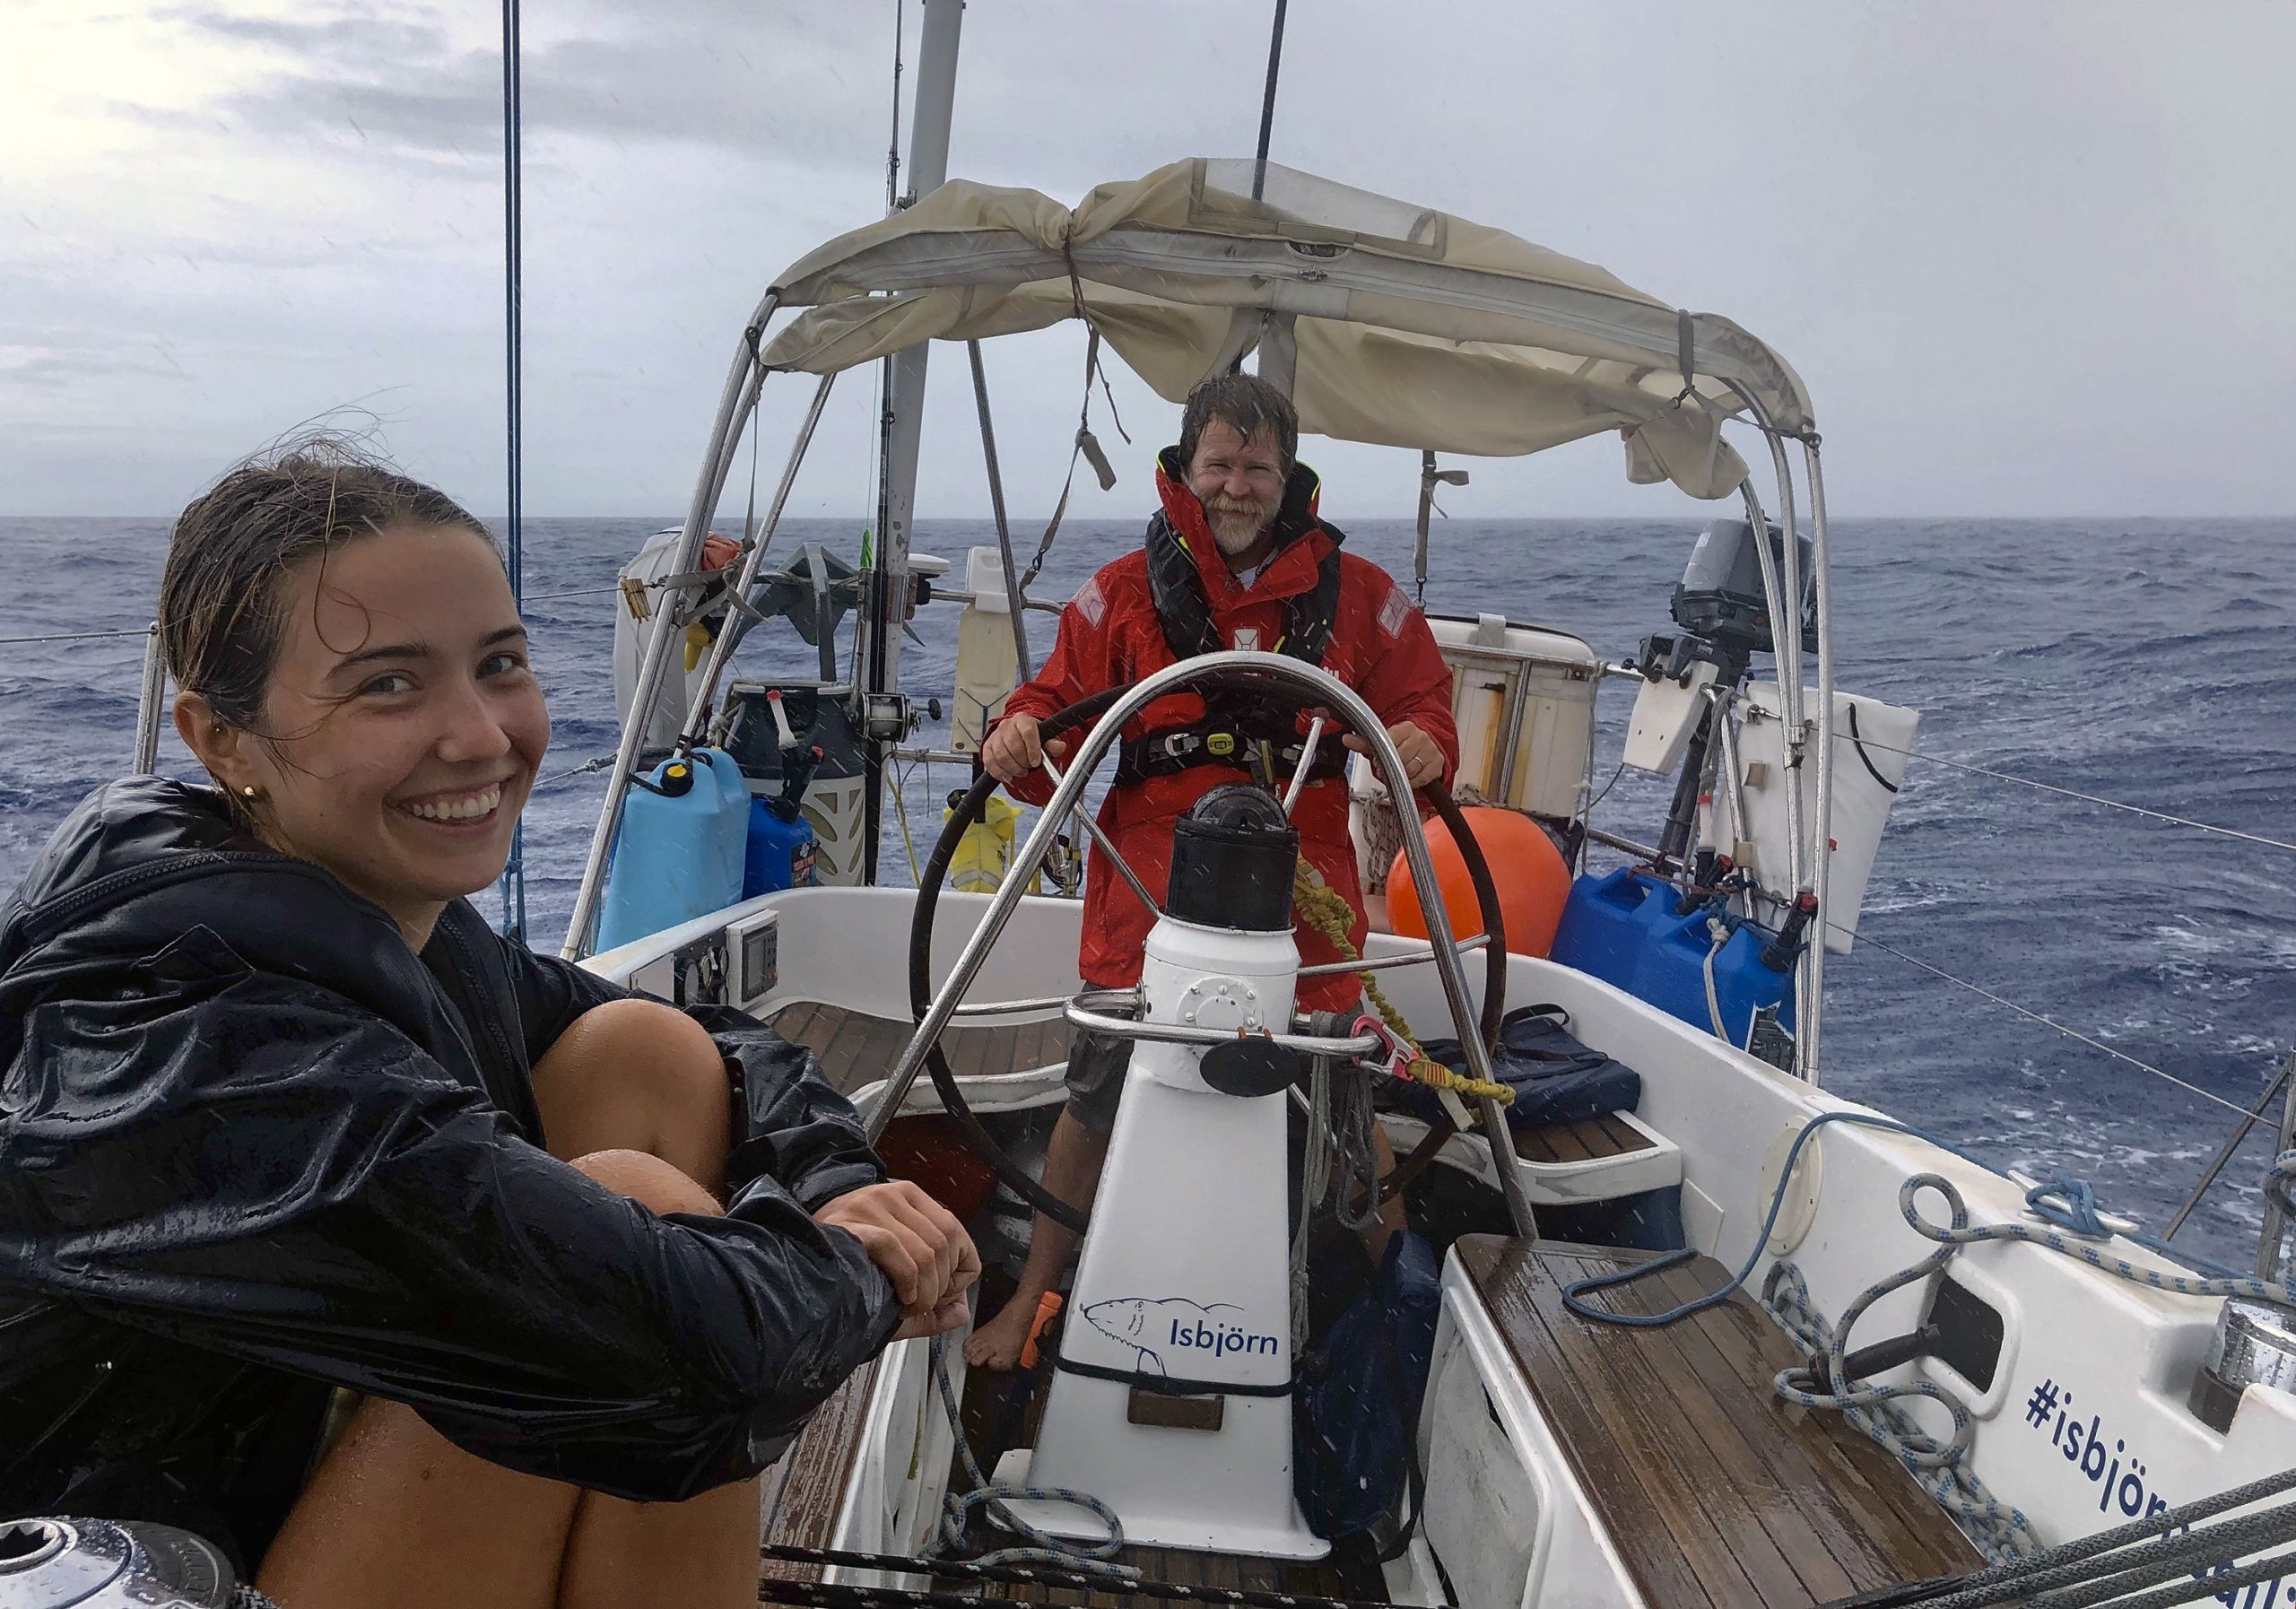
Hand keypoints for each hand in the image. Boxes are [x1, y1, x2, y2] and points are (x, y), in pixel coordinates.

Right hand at [814, 1181, 980, 1337]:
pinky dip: (908, 1283)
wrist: (796, 1264)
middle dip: (940, 1287)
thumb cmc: (847, 1273)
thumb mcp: (897, 1286)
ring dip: (925, 1293)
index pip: (956, 1231)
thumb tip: (962, 1312)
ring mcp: (873, 1205)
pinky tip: (899, 1298)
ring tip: (906, 1306)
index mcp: (910, 1199)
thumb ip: (933, 1306)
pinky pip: (899, 1251)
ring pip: (927, 1251)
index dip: (958, 1270)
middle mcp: (894, 1195)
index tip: (941, 1294)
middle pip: (945, 1243)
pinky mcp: (855, 1222)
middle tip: (920, 1306)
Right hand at [980, 713, 1067, 782]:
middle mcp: (1007, 725)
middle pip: (1013, 746)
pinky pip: (989, 762)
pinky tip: (1008, 775)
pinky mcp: (987, 747)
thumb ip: (1053, 744)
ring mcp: (995, 735)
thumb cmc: (1032, 738)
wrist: (1017, 735)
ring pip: (1001, 756)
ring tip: (1021, 771)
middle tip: (1029, 768)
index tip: (1036, 762)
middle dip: (1023, 762)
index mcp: (1023, 720)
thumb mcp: (1046, 739)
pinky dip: (999, 772)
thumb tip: (1060, 746)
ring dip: (1013, 768)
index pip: (1028, 731)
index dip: (1032, 749)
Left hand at [1344, 720, 1444, 788]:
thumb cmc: (1401, 743)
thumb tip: (1346, 739)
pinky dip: (1412, 782)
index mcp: (1406, 728)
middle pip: (1400, 758)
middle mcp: (1420, 737)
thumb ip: (1364, 743)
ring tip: (1397, 773)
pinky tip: (1408, 778)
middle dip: (1390, 768)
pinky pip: (1421, 778)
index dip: (1382, 756)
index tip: (1378, 762)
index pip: (1390, 743)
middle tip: (1385, 770)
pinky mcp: (1437, 763)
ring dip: (1400, 776)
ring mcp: (1430, 750)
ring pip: (1410, 769)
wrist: (1426, 744)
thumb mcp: (1382, 741)